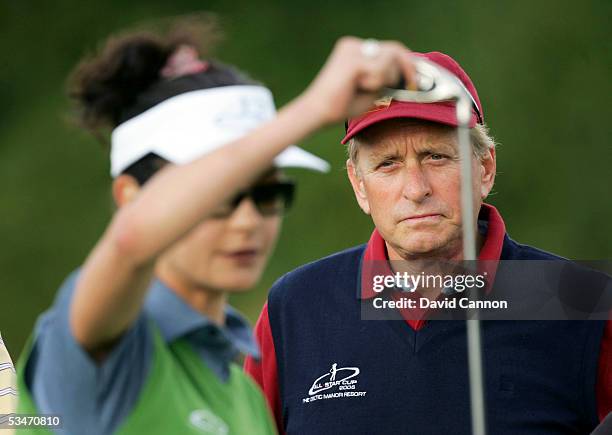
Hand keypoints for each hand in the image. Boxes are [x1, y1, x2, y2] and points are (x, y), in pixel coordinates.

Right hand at [300, 36, 415, 125]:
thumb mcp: (369, 90)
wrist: (316, 112)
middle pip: (393, 49)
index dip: (405, 62)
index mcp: (353, 50)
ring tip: (364, 88)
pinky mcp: (353, 60)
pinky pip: (380, 71)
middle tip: (412, 84)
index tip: (413, 79)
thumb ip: (384, 78)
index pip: (387, 49)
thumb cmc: (340, 105)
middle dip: (408, 67)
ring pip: (390, 59)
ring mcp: (352, 49)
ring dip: (384, 79)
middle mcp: (353, 45)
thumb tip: (406, 74)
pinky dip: (374, 83)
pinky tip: (357, 87)